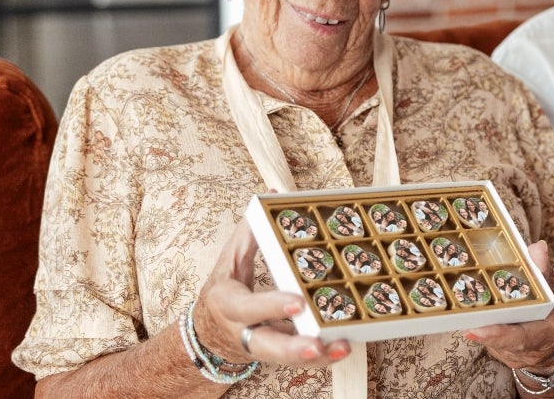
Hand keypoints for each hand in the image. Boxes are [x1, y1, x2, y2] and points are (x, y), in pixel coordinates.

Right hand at [191, 219, 353, 366]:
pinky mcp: (278, 353)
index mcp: (229, 305)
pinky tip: (343, 346)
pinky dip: (321, 355)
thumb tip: (271, 196)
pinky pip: (300, 358)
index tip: (298, 303)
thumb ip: (250, 231)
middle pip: (267, 346)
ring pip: (286, 358)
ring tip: (342, 347)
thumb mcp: (229, 260)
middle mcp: (244, 332)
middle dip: (293, 348)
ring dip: (316, 356)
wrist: (210, 334)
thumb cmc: (226, 290)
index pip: (248, 307)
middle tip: (318, 344)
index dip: (271, 306)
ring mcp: (262, 347)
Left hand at [463, 240, 553, 371]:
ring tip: (454, 309)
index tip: (475, 329)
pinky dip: (475, 323)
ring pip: (489, 340)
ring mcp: (511, 355)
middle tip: (458, 316)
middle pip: (499, 341)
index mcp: (550, 334)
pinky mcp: (498, 351)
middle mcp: (528, 351)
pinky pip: (486, 337)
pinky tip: (460, 310)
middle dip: (478, 328)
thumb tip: (536, 247)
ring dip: (473, 325)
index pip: (523, 337)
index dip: (499, 334)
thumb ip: (546, 274)